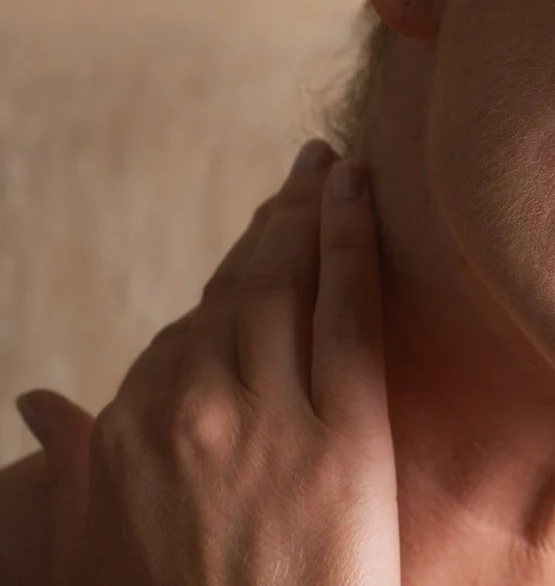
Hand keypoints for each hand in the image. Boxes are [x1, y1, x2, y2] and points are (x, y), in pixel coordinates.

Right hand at [19, 140, 399, 584]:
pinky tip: (359, 192)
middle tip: (306, 169)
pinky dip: (351, 239)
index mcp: (130, 429)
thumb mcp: (88, 548)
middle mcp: (193, 406)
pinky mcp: (346, 427)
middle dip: (274, 222)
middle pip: (241, 287)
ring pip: (290, 282)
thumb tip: (34, 404)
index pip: (190, 323)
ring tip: (334, 167)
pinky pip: (347, 310)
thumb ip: (63, 468)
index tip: (257, 235)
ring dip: (312, 212)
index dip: (232, 271)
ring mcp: (270, 412)